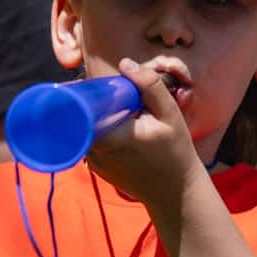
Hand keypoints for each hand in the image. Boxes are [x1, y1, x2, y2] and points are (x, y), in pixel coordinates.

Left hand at [81, 58, 204, 211]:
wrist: (176, 193)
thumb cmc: (176, 152)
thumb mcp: (170, 114)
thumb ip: (149, 86)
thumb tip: (124, 63)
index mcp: (112, 136)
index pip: (81, 109)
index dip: (82, 93)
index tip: (90, 83)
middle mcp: (97, 152)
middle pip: (80, 117)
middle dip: (91, 102)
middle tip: (108, 94)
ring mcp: (94, 163)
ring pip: (83, 129)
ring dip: (94, 117)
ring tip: (114, 111)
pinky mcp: (96, 169)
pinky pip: (89, 142)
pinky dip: (98, 132)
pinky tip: (116, 129)